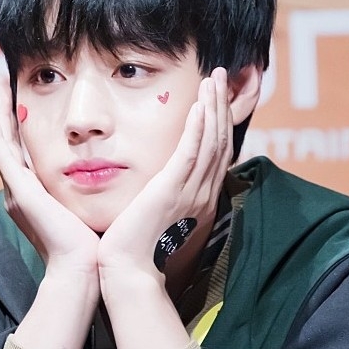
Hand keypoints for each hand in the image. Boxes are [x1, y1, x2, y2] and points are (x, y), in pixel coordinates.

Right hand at [0, 77, 99, 276]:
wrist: (81, 266)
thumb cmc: (88, 243)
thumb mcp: (85, 208)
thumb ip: (85, 190)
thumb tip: (104, 175)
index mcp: (34, 194)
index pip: (23, 151)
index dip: (18, 125)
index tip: (20, 101)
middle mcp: (20, 190)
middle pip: (8, 141)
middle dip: (3, 111)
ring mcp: (17, 191)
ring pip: (3, 142)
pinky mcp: (20, 192)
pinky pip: (4, 156)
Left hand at [98, 68, 232, 284]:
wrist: (128, 273)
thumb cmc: (135, 249)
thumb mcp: (155, 215)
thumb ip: (162, 195)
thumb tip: (157, 182)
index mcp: (199, 199)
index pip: (215, 153)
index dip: (218, 122)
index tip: (215, 97)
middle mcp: (201, 194)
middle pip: (219, 141)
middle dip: (220, 105)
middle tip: (220, 75)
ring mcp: (189, 192)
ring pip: (209, 142)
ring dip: (212, 107)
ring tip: (213, 78)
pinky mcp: (171, 191)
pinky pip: (189, 154)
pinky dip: (196, 129)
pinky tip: (198, 106)